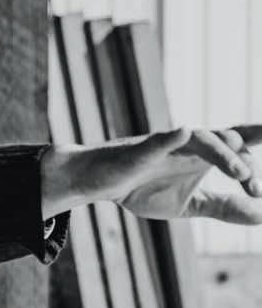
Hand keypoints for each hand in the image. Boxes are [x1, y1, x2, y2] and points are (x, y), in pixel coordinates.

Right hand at [41, 125, 261, 222]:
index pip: (238, 143)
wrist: (95, 182)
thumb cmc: (140, 188)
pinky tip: (184, 131)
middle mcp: (187, 145)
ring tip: (241, 173)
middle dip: (245, 163)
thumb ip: (224, 208)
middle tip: (255, 190)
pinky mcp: (138, 151)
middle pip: (225, 142)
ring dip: (223, 154)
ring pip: (201, 140)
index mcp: (201, 156)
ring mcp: (164, 146)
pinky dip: (171, 138)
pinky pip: (157, 142)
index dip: (259, 136)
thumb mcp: (190, 205)